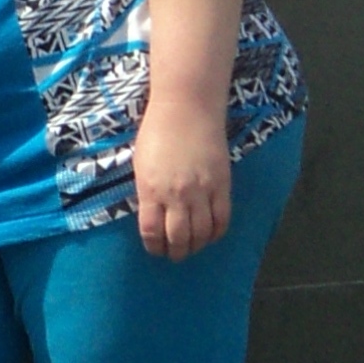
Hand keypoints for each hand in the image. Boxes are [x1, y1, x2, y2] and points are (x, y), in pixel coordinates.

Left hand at [131, 96, 232, 257]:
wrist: (188, 108)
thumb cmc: (158, 131)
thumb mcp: (141, 164)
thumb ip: (147, 192)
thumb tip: (153, 217)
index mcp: (151, 189)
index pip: (151, 232)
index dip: (153, 247)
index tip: (155, 249)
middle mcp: (177, 195)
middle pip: (178, 238)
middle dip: (176, 252)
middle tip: (175, 254)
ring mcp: (202, 191)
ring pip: (202, 233)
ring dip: (197, 245)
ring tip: (193, 246)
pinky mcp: (222, 185)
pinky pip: (223, 219)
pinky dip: (217, 232)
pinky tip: (211, 233)